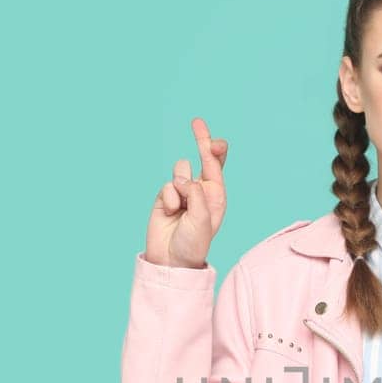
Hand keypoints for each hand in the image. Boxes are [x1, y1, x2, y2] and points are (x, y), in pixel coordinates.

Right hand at [146, 117, 228, 268]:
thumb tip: (182, 178)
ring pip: (180, 170)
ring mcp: (182, 192)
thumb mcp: (203, 219)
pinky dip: (169, 199)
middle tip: (197, 122)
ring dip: (181, 185)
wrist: (171, 260)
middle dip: (201, 140)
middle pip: (200, 157)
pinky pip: (166, 186)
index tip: (214, 140)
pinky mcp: (165, 197)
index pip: (216, 165)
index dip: (214, 148)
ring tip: (182, 208)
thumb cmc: (193, 243)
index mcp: (216, 195)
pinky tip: (170, 214)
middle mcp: (201, 190)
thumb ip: (196, 194)